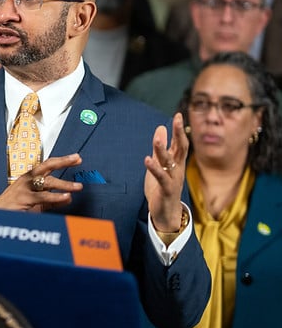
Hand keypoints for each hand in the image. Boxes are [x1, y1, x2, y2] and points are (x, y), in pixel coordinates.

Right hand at [0, 154, 82, 211]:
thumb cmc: (14, 208)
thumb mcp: (36, 203)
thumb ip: (52, 201)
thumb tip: (68, 198)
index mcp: (29, 178)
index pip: (47, 165)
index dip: (62, 161)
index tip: (75, 158)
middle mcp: (27, 179)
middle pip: (47, 166)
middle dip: (63, 161)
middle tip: (77, 159)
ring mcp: (25, 188)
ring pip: (47, 182)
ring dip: (64, 184)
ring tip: (77, 187)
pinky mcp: (24, 198)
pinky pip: (42, 196)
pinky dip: (55, 197)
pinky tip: (66, 197)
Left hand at [144, 113, 188, 230]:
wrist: (166, 213)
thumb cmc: (162, 187)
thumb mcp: (160, 164)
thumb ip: (160, 148)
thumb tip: (161, 128)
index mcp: (177, 162)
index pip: (180, 143)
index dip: (179, 129)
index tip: (178, 114)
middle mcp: (178, 169)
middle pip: (181, 148)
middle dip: (179, 133)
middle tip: (177, 119)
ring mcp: (173, 179)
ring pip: (169, 162)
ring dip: (163, 150)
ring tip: (157, 139)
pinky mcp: (166, 189)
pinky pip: (161, 177)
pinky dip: (154, 168)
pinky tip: (147, 159)